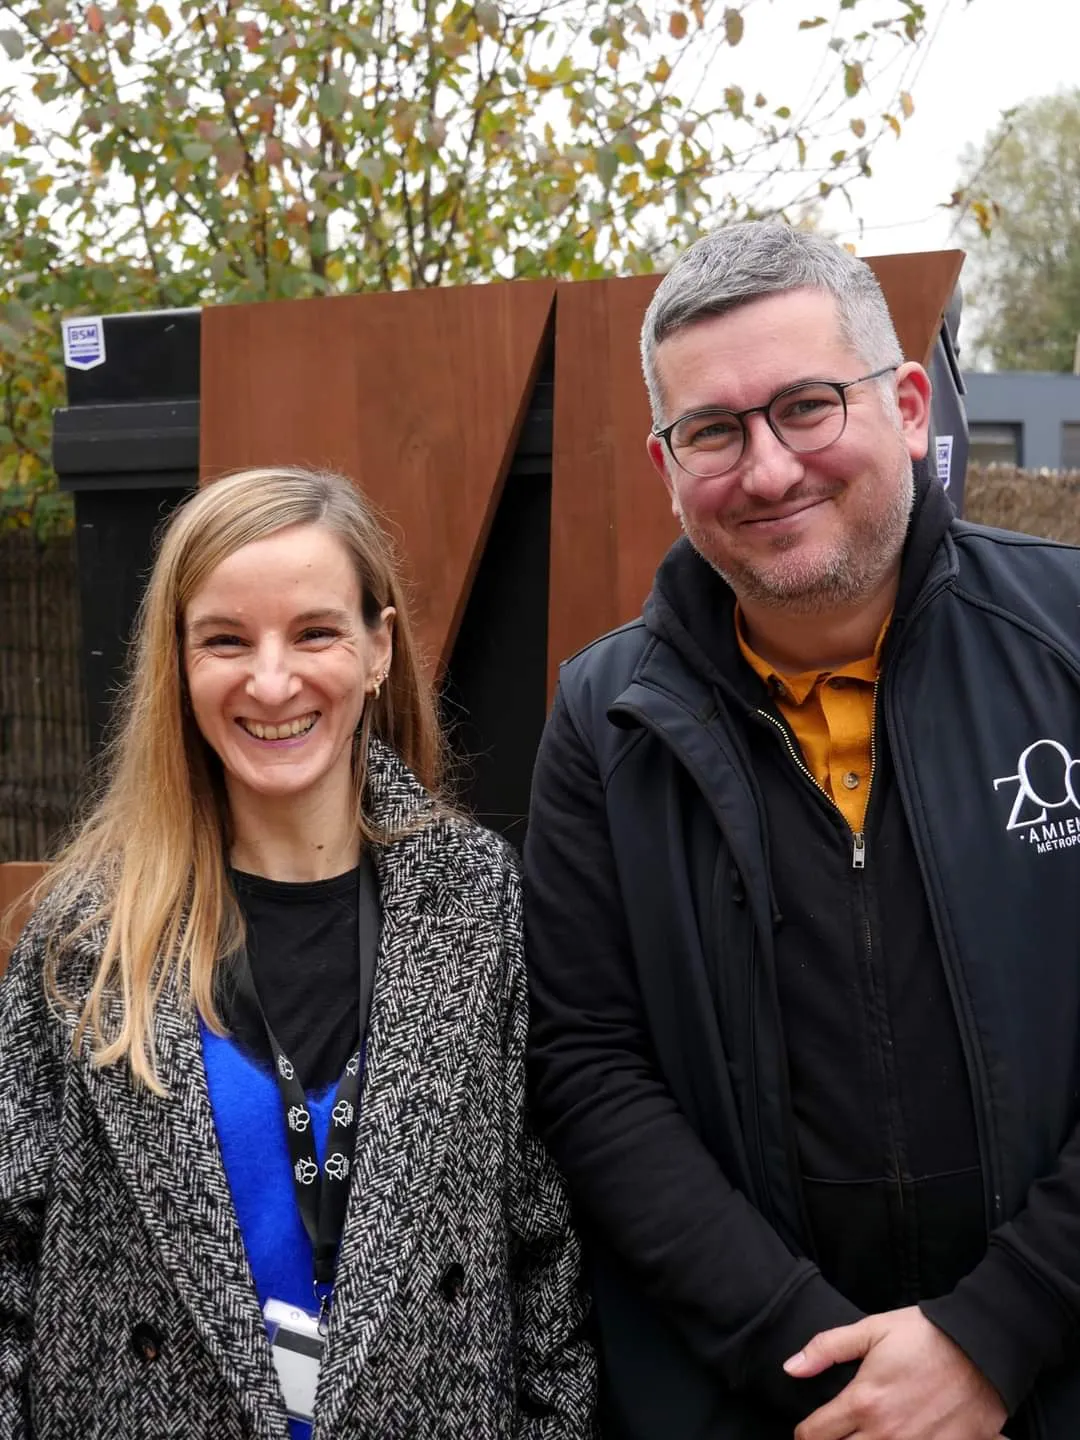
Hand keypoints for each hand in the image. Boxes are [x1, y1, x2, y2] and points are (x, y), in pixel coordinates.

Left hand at [785, 1306, 1007, 1439]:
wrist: (982, 1347)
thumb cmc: (925, 1335)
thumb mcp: (871, 1329)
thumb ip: (826, 1348)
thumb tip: (790, 1368)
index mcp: (863, 1402)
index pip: (815, 1435)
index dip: (804, 1435)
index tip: (807, 1431)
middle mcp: (886, 1434)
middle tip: (836, 1435)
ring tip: (864, 1437)